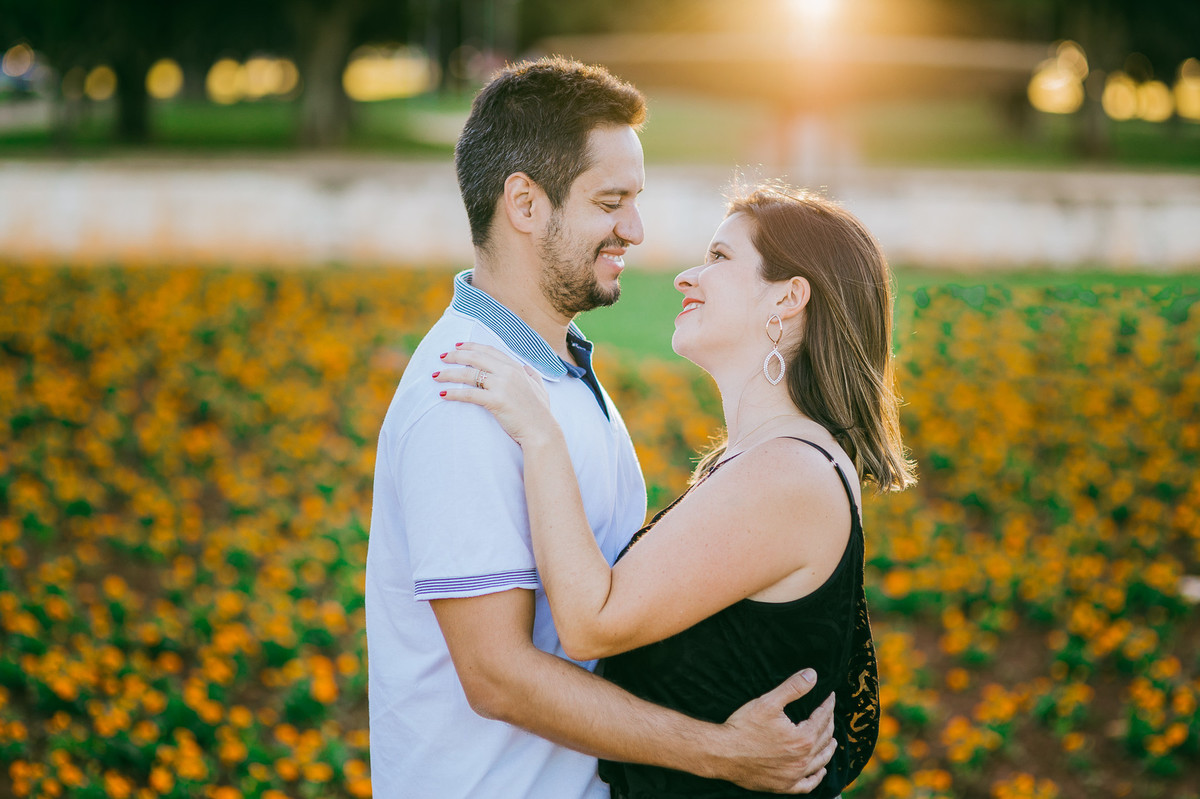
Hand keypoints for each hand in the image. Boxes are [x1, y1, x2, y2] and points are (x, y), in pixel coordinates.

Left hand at [435, 342, 558, 446]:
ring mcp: (502, 385)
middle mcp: (508, 372)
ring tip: (436, 376)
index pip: (489, 350)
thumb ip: (532, 376)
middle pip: (475, 358)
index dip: (471, 346)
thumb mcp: (540, 389)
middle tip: (441, 357)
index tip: (457, 346)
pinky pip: (469, 394)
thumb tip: (527, 368)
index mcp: (516, 367)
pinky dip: (454, 393)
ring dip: (449, 373)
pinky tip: (443, 394)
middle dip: (455, 356)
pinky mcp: (496, 401)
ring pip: (469, 374)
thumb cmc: (540, 413)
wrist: (541, 431)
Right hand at [717, 670, 836, 793]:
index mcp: (802, 738)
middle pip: (824, 739)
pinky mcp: (783, 786)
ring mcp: (793, 775)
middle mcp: (802, 760)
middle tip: (830, 713)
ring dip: (828, 749)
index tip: (830, 696)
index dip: (828, 705)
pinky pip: (807, 784)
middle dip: (829, 724)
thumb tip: (812, 674)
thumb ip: (793, 688)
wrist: (723, 754)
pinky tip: (820, 771)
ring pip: (820, 762)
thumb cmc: (743, 727)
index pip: (822, 718)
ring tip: (833, 741)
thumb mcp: (768, 702)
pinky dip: (817, 777)